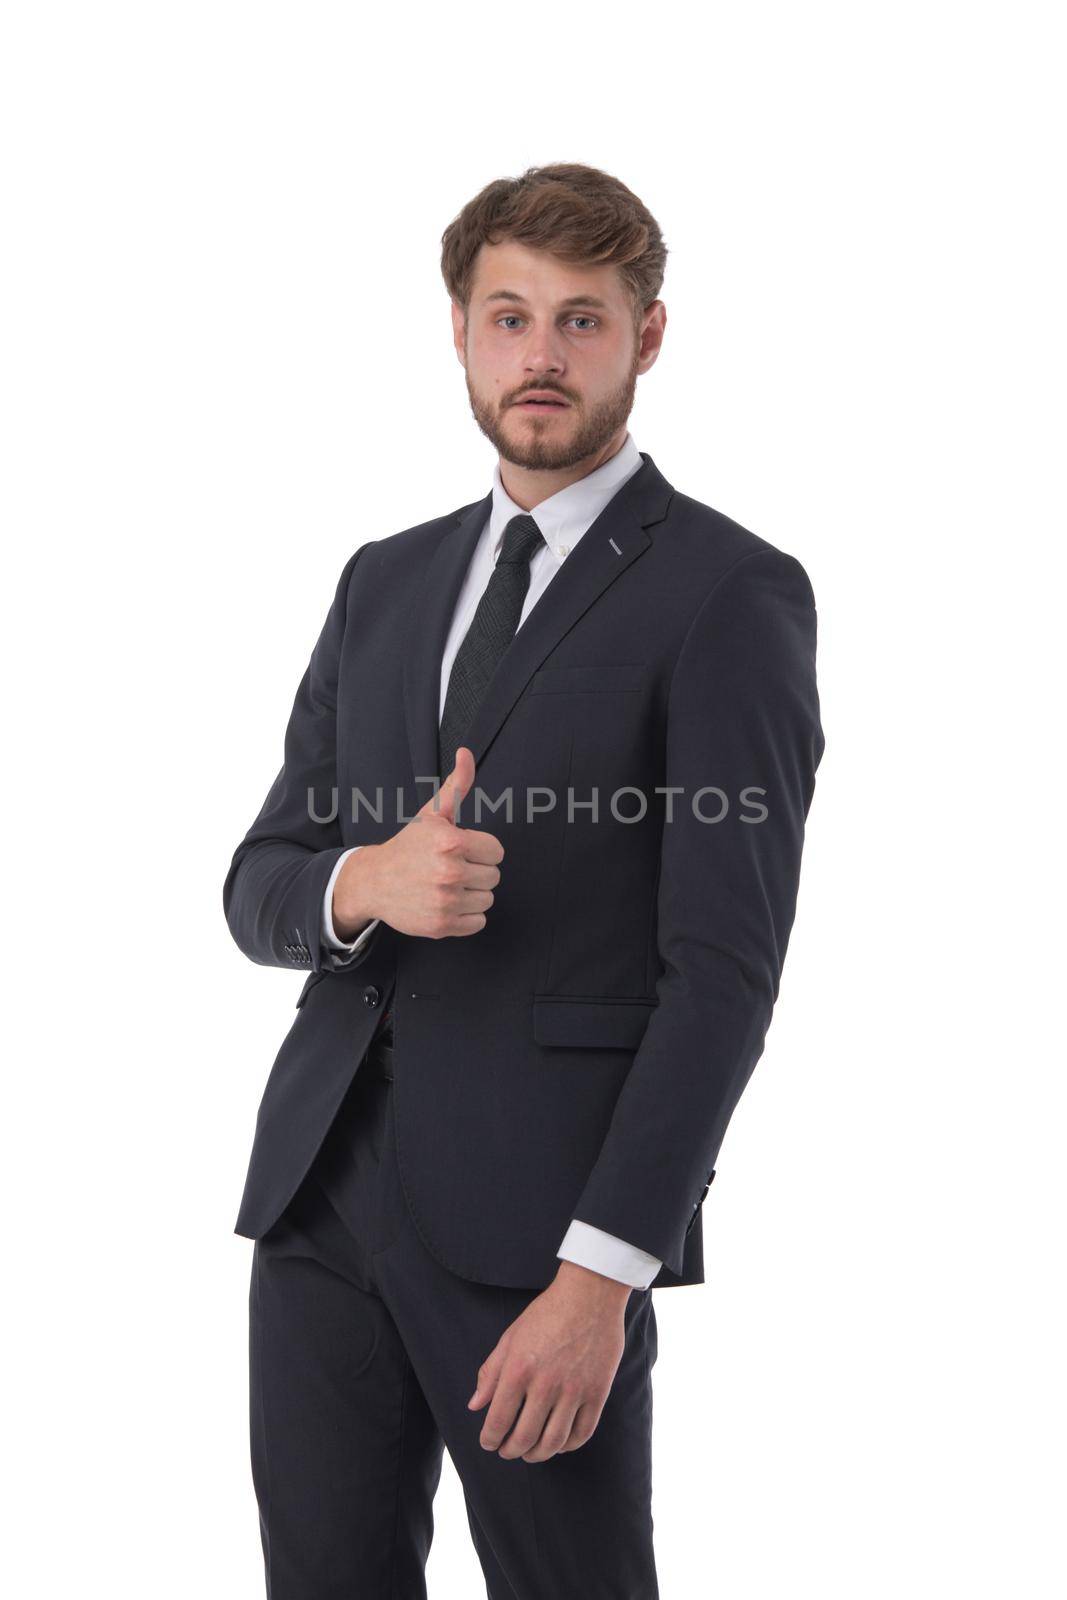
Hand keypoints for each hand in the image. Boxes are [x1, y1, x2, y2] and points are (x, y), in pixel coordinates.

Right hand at [331, 747, 503, 940]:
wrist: (374, 881)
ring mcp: (445, 902)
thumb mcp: (433, 813)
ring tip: (447, 886)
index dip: (481, 850)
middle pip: (494, 877)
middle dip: (476, 872)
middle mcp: (449, 873)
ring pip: (487, 900)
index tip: (460, 850)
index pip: (497, 852)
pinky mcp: (442, 926)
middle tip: (450, 868)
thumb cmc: (409, 846)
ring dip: (472, 894)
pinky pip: (478, 922)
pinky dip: (466, 916)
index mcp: (451, 842)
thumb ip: (457, 785)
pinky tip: (446, 903)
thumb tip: (466, 753)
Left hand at [467, 1262, 631, 1462]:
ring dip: (538, 1455)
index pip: (498, 1420)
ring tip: (530, 1453)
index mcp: (519, 1369)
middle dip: (511, 1450)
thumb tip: (474, 1406)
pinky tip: (559, 1443)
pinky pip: (582, 1433)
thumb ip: (491, 1373)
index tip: (489, 1443)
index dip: (490, 1439)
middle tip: (507, 1451)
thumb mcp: (511, 1337)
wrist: (590, 1294)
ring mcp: (574, 1390)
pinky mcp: (597, 1392)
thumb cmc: (547, 1313)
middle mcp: (546, 1383)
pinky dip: (568, 1446)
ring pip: (553, 1442)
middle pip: (524, 1438)